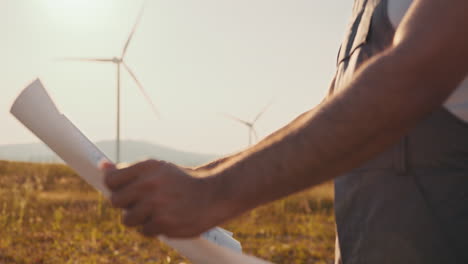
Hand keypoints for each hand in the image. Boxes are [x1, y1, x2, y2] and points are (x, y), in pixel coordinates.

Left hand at [101, 160, 225, 237]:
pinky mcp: (163, 223)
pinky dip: (153, 227)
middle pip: (116, 201)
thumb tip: (101, 166)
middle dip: (126, 204)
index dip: (115, 188)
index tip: (124, 190)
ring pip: (128, 219)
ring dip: (139, 218)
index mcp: (148, 167)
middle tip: (141, 203)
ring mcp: (156, 205)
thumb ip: (130, 171)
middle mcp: (150, 184)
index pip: (111, 180)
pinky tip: (167, 219)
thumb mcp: (158, 169)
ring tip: (156, 211)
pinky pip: (144, 230)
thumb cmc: (181, 182)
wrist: (213, 194)